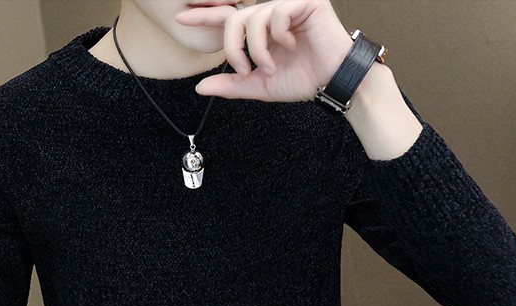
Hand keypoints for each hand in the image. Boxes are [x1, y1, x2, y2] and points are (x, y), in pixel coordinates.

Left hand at [175, 0, 352, 101]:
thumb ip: (231, 85)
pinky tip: (290, 45)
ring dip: (257, 49)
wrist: (333, 82)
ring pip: (253, 17)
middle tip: (243, 70)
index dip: (205, 16)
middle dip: (232, 48)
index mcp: (261, 30)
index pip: (228, 18)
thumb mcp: (259, 86)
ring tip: (270, 67)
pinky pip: (276, 12)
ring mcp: (289, 5)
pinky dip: (277, 35)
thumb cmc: (303, 80)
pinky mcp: (306, 1)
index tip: (182, 18)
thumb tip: (200, 87)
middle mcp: (272, 13)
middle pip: (234, 19)